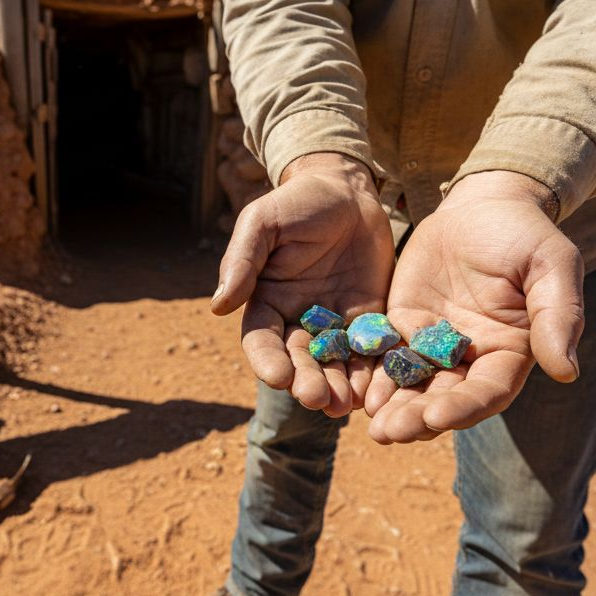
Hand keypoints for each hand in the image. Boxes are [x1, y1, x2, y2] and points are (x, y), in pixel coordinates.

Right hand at [212, 152, 394, 416]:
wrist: (349, 191)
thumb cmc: (297, 202)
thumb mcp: (263, 223)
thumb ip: (242, 260)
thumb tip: (219, 305)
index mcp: (266, 302)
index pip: (262, 341)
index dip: (267, 361)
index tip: (277, 377)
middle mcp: (298, 321)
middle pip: (299, 362)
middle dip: (306, 382)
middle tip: (317, 399)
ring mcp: (335, 324)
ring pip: (334, 365)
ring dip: (337, 387)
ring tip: (345, 404)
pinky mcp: (369, 320)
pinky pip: (369, 352)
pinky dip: (371, 372)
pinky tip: (376, 388)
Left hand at [365, 170, 583, 442]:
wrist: (483, 205)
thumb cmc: (525, 235)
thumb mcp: (551, 266)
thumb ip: (557, 316)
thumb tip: (567, 372)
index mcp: (509, 353)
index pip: (488, 392)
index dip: (464, 407)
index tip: (437, 417)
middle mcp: (471, 359)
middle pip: (445, 398)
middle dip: (418, 418)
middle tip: (389, 433)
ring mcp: (434, 345)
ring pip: (413, 386)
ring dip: (393, 408)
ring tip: (372, 426)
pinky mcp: (405, 326)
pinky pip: (386, 357)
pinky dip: (373, 376)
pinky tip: (357, 392)